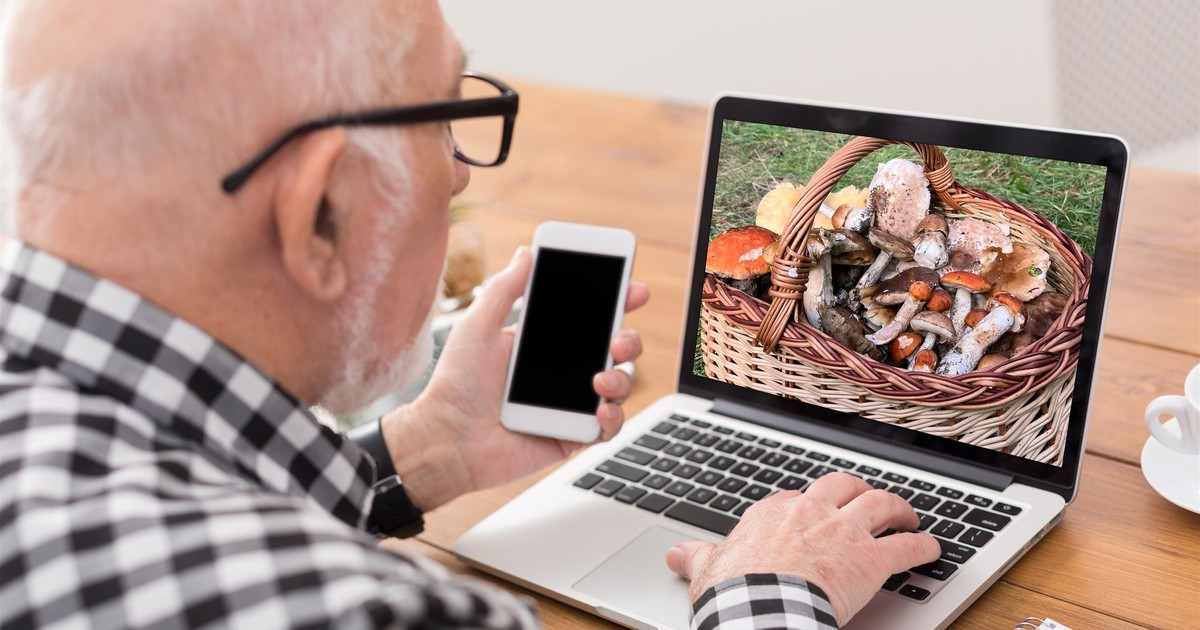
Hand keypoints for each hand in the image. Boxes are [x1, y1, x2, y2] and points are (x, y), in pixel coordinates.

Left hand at [380, 246, 649, 510]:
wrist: (447, 439)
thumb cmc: (455, 384)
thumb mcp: (476, 326)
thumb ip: (503, 289)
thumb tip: (527, 252)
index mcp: (544, 342)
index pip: (591, 317)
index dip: (618, 302)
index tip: (634, 289)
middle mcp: (562, 371)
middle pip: (615, 349)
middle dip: (629, 339)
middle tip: (617, 340)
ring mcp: (570, 404)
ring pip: (619, 386)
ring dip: (621, 379)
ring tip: (598, 381)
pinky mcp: (572, 435)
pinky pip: (609, 426)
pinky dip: (613, 418)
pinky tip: (598, 410)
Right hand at [666, 472, 940, 625]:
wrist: (759, 610)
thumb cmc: (733, 592)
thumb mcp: (707, 570)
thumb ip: (695, 558)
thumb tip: (675, 554)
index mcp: (772, 512)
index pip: (798, 497)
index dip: (811, 505)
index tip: (816, 514)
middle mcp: (811, 511)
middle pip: (843, 486)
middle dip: (858, 491)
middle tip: (868, 500)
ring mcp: (843, 531)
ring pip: (880, 503)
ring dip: (899, 509)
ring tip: (908, 516)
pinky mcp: (871, 560)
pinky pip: (907, 546)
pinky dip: (924, 546)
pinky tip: (933, 549)